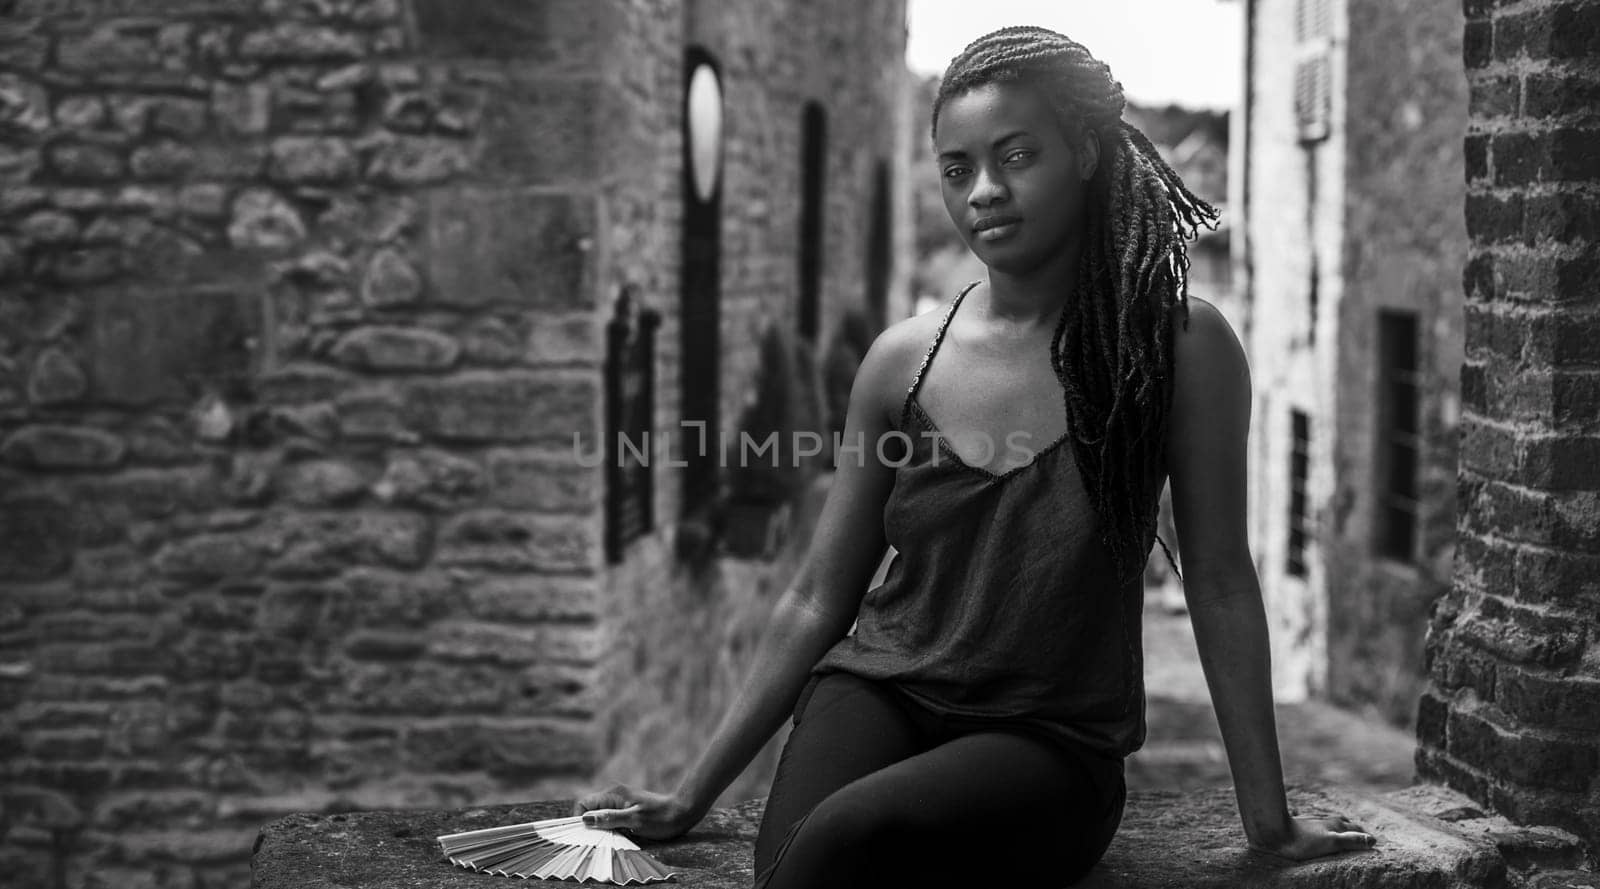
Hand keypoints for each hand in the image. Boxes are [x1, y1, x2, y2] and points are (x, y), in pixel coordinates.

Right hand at [571, 783, 700, 841]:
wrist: (682, 813)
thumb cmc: (660, 817)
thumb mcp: (634, 820)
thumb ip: (609, 819)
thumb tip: (586, 819)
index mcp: (613, 794)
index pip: (584, 804)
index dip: (580, 819)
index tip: (587, 834)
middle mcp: (613, 796)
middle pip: (590, 811)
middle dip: (591, 826)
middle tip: (600, 840)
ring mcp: (619, 803)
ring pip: (599, 817)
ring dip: (602, 829)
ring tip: (612, 838)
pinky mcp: (625, 811)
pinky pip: (610, 820)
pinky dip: (610, 830)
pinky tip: (619, 836)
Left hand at [1248, 813, 1377, 860]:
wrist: (1275, 832)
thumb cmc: (1303, 840)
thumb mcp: (1331, 842)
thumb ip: (1352, 840)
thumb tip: (1373, 840)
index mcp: (1336, 825)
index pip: (1357, 830)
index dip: (1366, 836)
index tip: (1375, 842)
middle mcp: (1326, 821)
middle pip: (1345, 825)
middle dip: (1355, 831)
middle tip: (1364, 837)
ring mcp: (1314, 822)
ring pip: (1332, 824)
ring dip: (1341, 829)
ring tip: (1345, 834)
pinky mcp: (1302, 825)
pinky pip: (1319, 826)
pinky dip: (1326, 830)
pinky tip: (1320, 831)